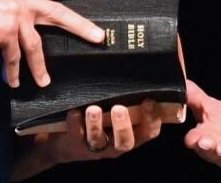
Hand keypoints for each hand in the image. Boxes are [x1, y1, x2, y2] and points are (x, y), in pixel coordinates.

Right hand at [0, 0, 103, 86]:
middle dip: (81, 26)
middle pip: (58, 13)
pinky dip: (13, 71)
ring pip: (36, 45)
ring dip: (39, 67)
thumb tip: (23, 9)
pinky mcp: (4, 32)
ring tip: (44, 81)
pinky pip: (14, 58)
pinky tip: (12, 80)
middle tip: (99, 36)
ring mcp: (14, 14)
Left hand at [51, 100, 165, 161]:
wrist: (69, 140)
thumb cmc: (103, 117)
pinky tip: (74, 112)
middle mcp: (116, 145)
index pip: (149, 132)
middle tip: (119, 109)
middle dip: (123, 127)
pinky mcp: (76, 147)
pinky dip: (75, 124)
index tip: (149, 101)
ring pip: (98, 141)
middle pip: (125, 142)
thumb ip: (129, 99)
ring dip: (96, 125)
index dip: (152, 119)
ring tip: (93, 109)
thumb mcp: (118, 110)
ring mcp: (96, 148)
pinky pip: (75, 137)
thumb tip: (138, 73)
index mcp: (133, 135)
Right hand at [184, 79, 220, 171]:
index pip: (195, 141)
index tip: (192, 138)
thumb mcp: (213, 109)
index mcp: (207, 138)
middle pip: (210, 151)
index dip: (193, 140)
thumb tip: (181, 82)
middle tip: (204, 142)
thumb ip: (195, 98)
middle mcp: (220, 150)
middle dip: (207, 147)